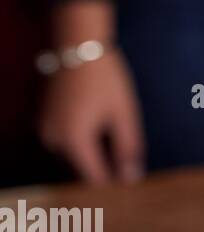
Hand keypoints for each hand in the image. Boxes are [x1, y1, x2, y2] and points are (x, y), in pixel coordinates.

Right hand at [39, 48, 144, 185]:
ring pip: (73, 156)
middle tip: (128, 162)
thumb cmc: (106, 80)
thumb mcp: (123, 114)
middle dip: (104, 168)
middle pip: (82, 169)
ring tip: (116, 143)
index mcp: (74, 141)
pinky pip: (65, 141)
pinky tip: (100, 128)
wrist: (77, 48)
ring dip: (92, 154)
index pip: (94, 178)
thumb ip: (128, 148)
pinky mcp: (44, 121)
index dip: (114, 183)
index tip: (132, 184)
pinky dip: (82, 141)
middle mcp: (53, 141)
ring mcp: (45, 131)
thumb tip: (131, 179)